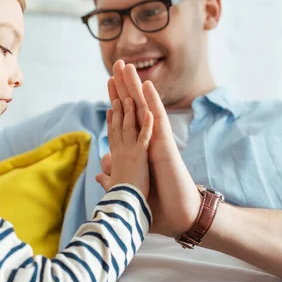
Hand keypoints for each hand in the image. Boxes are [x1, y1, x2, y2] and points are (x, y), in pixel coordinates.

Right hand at [95, 96, 152, 198]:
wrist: (125, 204)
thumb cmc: (119, 198)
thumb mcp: (111, 186)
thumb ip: (105, 178)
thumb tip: (98, 176)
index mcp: (115, 159)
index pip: (113, 136)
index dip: (111, 122)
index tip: (110, 111)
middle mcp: (120, 152)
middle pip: (118, 126)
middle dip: (117, 110)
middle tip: (117, 96)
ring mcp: (130, 152)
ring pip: (129, 127)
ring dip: (129, 111)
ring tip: (130, 97)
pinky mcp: (140, 156)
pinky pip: (145, 137)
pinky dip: (147, 124)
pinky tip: (149, 112)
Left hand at [108, 60, 201, 236]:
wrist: (179, 217)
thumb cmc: (159, 205)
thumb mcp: (129, 187)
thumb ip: (115, 175)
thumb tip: (101, 169)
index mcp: (139, 149)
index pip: (125, 120)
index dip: (116, 102)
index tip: (108, 87)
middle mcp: (149, 140)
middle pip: (134, 108)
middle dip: (124, 87)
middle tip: (116, 64)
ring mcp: (158, 141)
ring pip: (145, 108)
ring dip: (135, 86)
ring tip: (127, 66)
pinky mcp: (165, 145)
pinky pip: (158, 120)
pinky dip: (152, 103)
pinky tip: (146, 85)